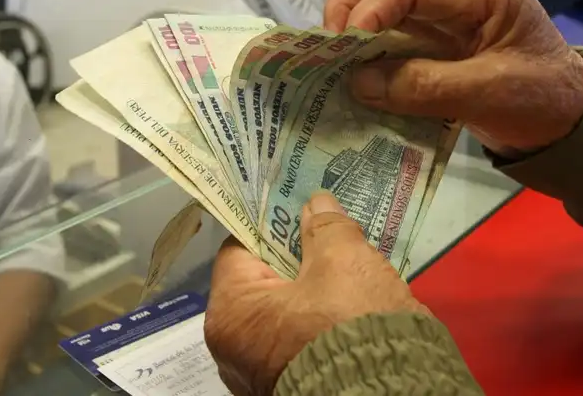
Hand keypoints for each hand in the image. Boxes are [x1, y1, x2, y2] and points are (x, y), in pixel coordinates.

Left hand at [203, 192, 428, 395]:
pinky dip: (320, 323)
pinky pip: (300, 342)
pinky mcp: (292, 387)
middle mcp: (233, 350)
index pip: (239, 250)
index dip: (272, 224)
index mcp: (231, 314)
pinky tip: (349, 307)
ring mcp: (261, 374)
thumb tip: (316, 204)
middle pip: (262, 284)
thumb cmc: (351, 324)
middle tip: (328, 236)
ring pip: (284, 315)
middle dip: (296, 259)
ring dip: (312, 292)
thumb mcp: (343, 261)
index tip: (299, 210)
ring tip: (345, 269)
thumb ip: (325, 227)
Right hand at [324, 0, 582, 155]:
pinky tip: (352, 70)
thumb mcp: (490, 96)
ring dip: (352, 19)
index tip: (346, 47)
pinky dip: (364, 45)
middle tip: (330, 46)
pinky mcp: (433, 38)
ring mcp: (444, 12)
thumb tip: (358, 81)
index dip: (370, 9)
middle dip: (350, 1)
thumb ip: (424, 86)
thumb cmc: (543, 103)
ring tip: (335, 58)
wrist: (573, 123)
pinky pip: (388, 28)